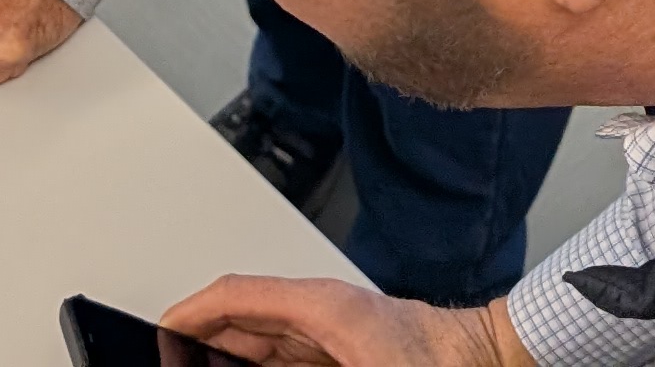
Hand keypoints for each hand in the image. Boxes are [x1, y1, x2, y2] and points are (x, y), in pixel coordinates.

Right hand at [164, 281, 526, 366]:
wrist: (497, 359)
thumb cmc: (444, 362)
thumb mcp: (357, 363)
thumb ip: (291, 359)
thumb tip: (248, 361)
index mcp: (322, 306)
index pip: (234, 295)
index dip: (187, 315)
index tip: (157, 333)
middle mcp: (325, 312)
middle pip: (242, 322)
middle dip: (201, 344)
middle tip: (172, 360)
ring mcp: (336, 332)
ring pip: (263, 343)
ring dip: (231, 358)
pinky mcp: (348, 353)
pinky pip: (288, 357)